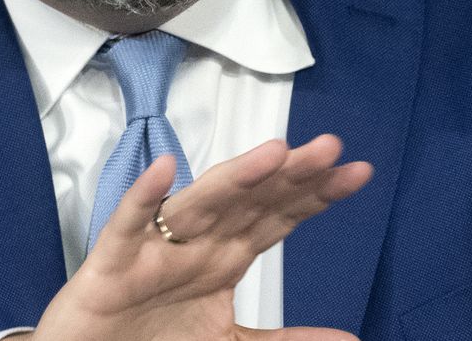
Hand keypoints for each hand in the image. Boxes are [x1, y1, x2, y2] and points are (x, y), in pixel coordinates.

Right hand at [26, 135, 371, 340]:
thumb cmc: (150, 339)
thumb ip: (286, 340)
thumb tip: (350, 339)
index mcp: (223, 258)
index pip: (278, 217)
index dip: (316, 194)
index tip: (358, 172)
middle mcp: (195, 245)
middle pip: (248, 202)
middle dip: (288, 176)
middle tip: (329, 150)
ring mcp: (155, 249)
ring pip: (199, 205)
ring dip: (234, 179)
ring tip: (274, 154)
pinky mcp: (113, 262)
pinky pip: (128, 224)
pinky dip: (143, 198)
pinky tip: (163, 171)